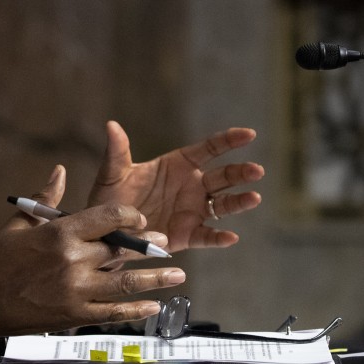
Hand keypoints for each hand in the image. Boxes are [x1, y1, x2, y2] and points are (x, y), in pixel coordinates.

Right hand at [0, 166, 184, 337]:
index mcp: (60, 232)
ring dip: (155, 278)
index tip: (140, 219)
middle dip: (148, 246)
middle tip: (166, 245)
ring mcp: (75, 290)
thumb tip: (60, 171)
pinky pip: (113, 312)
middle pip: (121, 249)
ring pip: (125, 282)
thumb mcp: (19, 223)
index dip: (130, 217)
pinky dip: (136, 309)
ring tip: (178, 275)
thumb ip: (46, 198)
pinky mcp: (74, 315)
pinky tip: (153, 306)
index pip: (107, 217)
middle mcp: (72, 259)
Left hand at [86, 121, 263, 251]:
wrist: (106, 229)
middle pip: (223, 177)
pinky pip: (207, 236)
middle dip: (240, 172)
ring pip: (222, 205)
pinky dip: (219, 238)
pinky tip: (231, 237)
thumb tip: (111, 125)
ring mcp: (192, 210)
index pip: (209, 149)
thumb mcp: (112, 173)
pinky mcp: (187, 234)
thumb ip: (117, 151)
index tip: (249, 135)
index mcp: (178, 165)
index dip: (229, 140)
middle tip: (256, 170)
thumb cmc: (111, 196)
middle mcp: (192, 186)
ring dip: (239, 202)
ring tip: (254, 198)